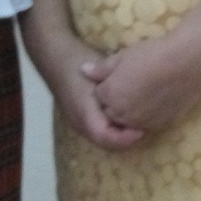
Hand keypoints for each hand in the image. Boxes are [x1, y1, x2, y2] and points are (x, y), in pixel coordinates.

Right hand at [41, 30, 145, 150]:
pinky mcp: (80, 118)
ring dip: (120, 136)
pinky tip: (126, 119)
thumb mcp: (99, 70)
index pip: (105, 137)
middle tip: (145, 129)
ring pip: (102, 139)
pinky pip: (99, 131)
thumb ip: (114, 83)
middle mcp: (79, 122)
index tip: (142, 129)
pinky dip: (113, 130)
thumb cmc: (77, 62)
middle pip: (105, 143)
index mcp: (84, 113)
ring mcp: (78, 122)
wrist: (54, 57)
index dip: (125, 138)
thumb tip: (136, 93)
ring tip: (138, 125)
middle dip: (126, 140)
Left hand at [81, 34, 200, 133]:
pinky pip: (148, 125)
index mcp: (110, 96)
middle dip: (115, 102)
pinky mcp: (161, 125)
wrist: (186, 64)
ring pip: (130, 122)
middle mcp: (123, 114)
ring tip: (144, 93)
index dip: (107, 85)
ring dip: (131, 112)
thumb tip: (83, 71)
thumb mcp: (122, 56)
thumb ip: (101, 69)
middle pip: (112, 113)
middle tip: (130, 85)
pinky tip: (157, 101)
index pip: (99, 96)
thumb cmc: (151, 55)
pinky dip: (148, 116)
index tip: (118, 76)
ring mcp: (143, 122)